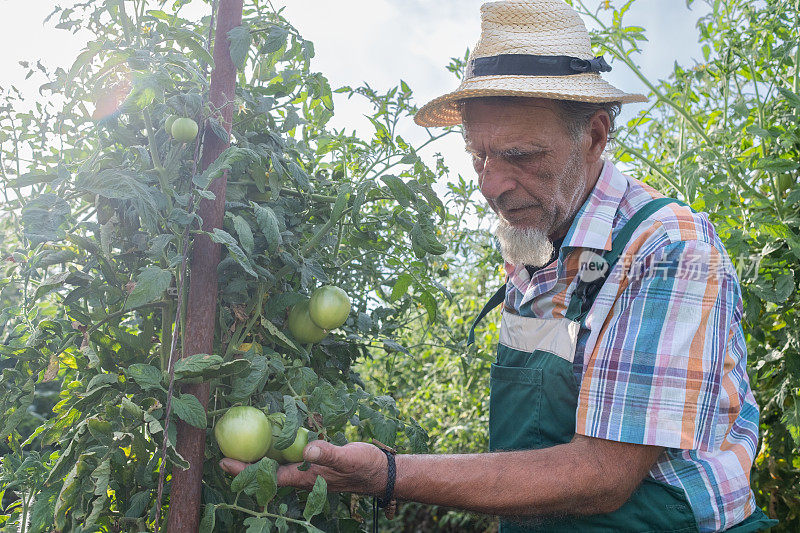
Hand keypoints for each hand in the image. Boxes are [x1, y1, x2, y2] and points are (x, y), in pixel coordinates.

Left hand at [219, 440, 388, 495]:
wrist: (381, 471)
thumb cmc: (365, 467)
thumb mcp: (348, 458)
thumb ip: (328, 454)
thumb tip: (307, 449)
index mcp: (305, 477)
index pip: (267, 475)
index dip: (245, 470)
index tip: (223, 461)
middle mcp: (302, 474)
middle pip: (267, 469)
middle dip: (246, 460)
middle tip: (224, 446)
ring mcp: (308, 468)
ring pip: (277, 461)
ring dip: (261, 452)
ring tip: (242, 437)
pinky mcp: (316, 459)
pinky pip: (291, 453)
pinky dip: (279, 444)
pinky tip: (275, 431)